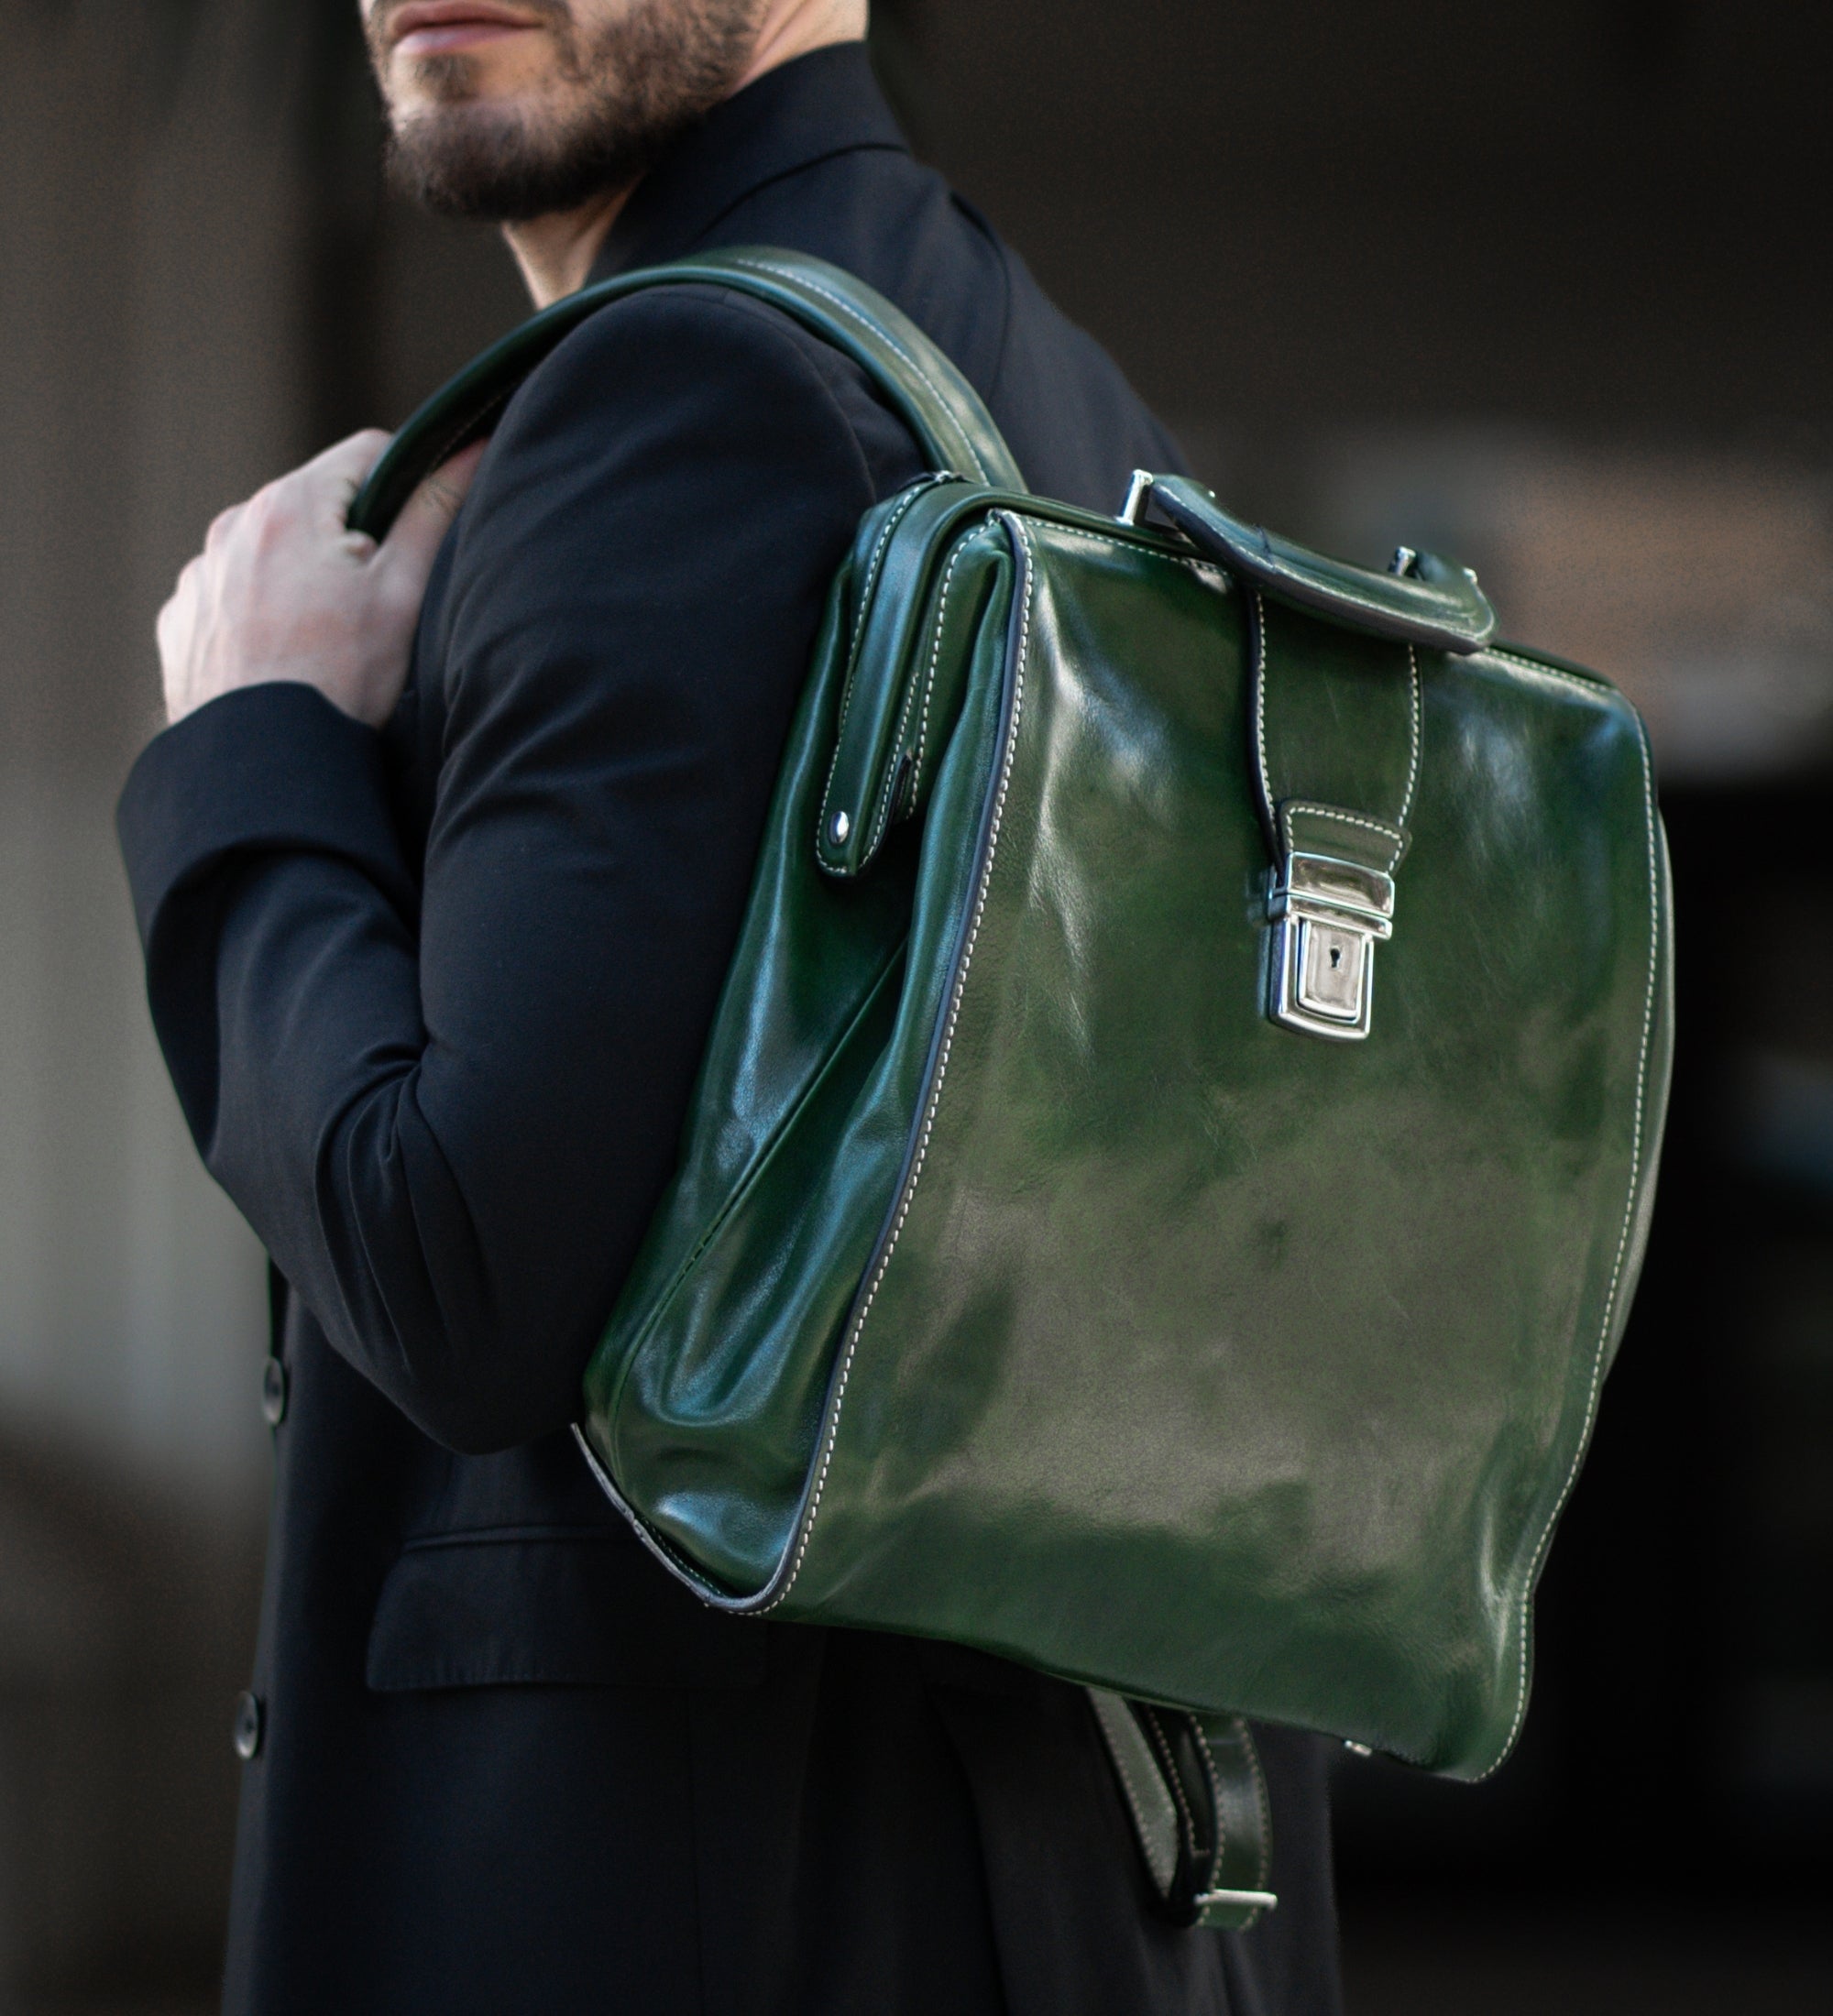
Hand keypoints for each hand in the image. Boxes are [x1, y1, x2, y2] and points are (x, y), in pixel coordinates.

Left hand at [156, 431, 486, 729]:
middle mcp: (231, 526)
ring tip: (325, 640)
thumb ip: (432, 513)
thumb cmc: (339, 679)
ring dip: (301, 574)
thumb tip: (467, 450)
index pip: (367, 455)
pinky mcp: (182, 618)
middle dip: (350, 538)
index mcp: (289, 505)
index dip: (407, 485)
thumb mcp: (402, 593)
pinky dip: (258, 612)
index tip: (417, 536)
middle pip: (315, 505)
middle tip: (373, 605)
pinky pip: (231, 594)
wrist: (263, 761)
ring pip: (270, 550)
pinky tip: (282, 657)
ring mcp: (201, 574)